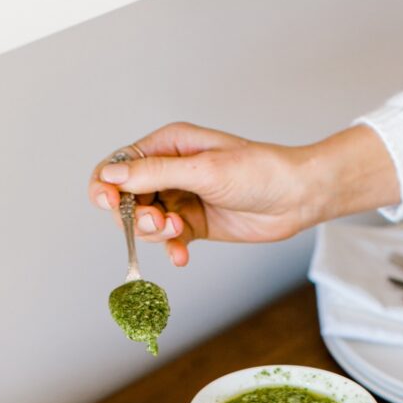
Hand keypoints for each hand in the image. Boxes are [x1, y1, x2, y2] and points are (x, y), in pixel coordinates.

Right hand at [89, 122, 398, 265]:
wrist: (297, 197)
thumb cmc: (258, 171)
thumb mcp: (202, 170)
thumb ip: (154, 174)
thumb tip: (110, 177)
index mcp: (167, 145)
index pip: (118, 165)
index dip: (105, 185)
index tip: (107, 204)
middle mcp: (169, 171)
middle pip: (127, 199)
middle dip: (136, 216)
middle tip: (160, 222)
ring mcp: (181, 199)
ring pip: (146, 223)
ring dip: (157, 233)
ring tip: (180, 232)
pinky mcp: (195, 225)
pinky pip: (169, 241)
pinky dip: (171, 250)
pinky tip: (182, 257)